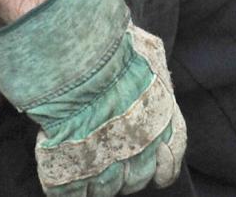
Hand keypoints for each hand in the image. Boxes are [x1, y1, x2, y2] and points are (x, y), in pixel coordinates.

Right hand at [0, 0, 186, 195]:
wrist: (85, 66)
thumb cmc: (118, 52)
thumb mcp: (150, 52)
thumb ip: (153, 69)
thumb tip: (150, 65)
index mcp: (163, 125)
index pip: (170, 162)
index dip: (161, 168)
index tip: (156, 171)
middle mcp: (140, 151)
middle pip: (138, 180)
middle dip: (128, 175)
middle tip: (114, 161)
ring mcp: (106, 166)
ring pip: (106, 191)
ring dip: (99, 182)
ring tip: (88, 166)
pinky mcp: (72, 174)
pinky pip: (73, 194)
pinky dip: (69, 190)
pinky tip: (65, 177)